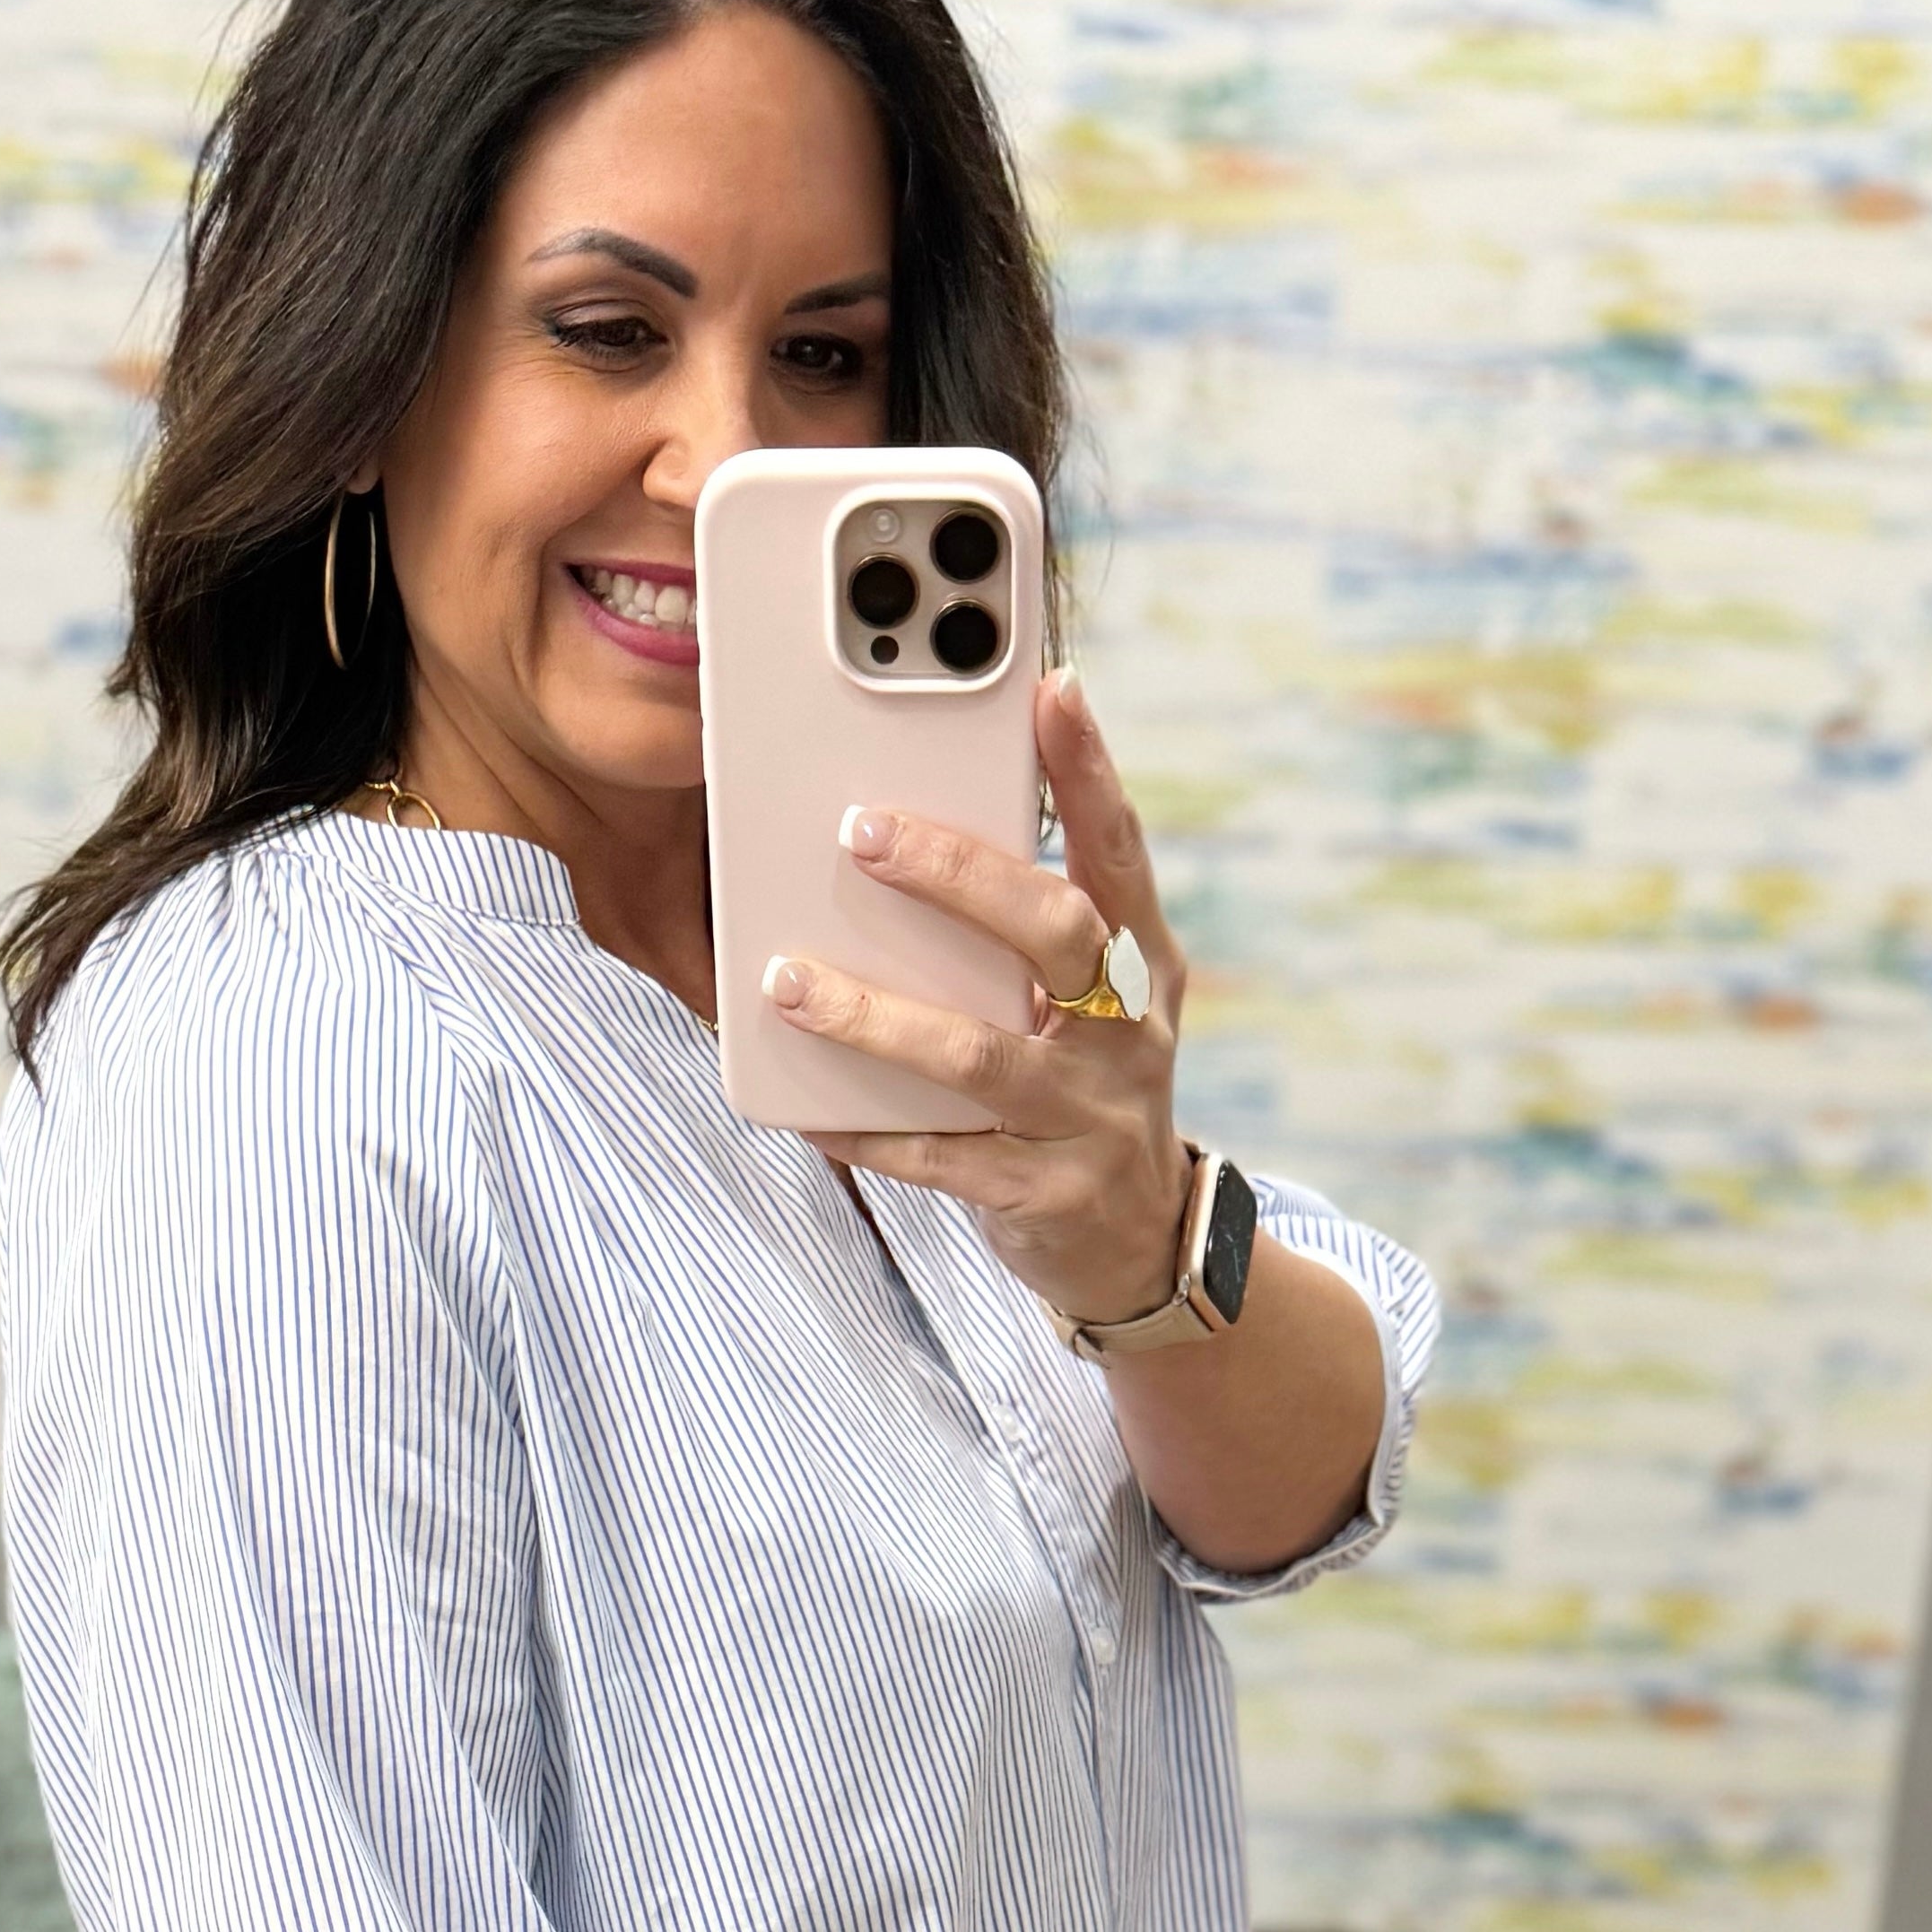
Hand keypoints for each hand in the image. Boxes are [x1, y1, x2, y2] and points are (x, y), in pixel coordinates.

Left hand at [780, 666, 1191, 1328]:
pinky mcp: (1043, 1195)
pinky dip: (867, 1131)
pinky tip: (806, 1110)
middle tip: (862, 832)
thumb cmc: (1085, 1088)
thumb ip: (1029, 932)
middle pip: (1056, 933)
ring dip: (876, 1016)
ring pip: (979, 1056)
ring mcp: (1090, 1118)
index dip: (1091, 772)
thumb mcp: (1090, 1004)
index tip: (1053, 689)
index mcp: (1142, 966)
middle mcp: (1128, 1034)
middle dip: (959, 877)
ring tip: (789, 982)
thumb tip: (911, 836)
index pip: (1119, 853)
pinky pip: (941, 1158)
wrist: (1140, 1242)